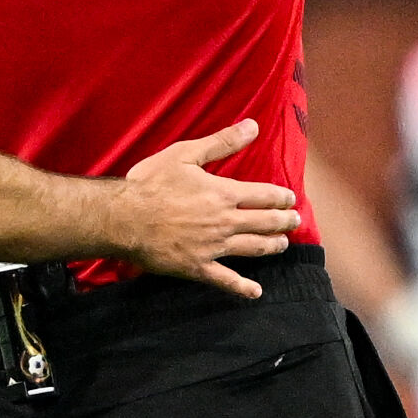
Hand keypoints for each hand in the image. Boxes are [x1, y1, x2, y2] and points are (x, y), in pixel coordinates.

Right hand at [103, 123, 303, 300]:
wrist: (122, 218)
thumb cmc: (150, 183)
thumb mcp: (185, 154)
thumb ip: (221, 142)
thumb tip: (253, 125)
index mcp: (223, 193)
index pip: (264, 195)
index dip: (281, 197)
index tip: (291, 198)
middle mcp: (225, 222)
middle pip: (265, 223)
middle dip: (284, 221)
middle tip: (295, 221)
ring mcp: (213, 247)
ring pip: (253, 248)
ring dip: (272, 246)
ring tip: (283, 244)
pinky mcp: (198, 267)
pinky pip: (226, 280)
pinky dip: (242, 288)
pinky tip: (256, 292)